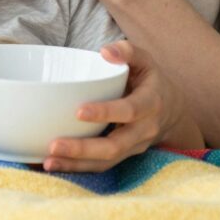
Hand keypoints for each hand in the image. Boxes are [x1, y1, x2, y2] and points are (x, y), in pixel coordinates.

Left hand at [42, 41, 200, 172]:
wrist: (172, 111)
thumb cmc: (150, 81)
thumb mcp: (146, 61)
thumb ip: (128, 51)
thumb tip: (105, 51)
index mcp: (150, 104)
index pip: (129, 111)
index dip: (106, 113)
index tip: (79, 112)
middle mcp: (144, 130)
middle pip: (115, 146)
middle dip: (83, 149)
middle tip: (54, 145)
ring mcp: (134, 147)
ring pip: (106, 162)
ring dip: (76, 164)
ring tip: (47, 161)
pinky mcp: (123, 156)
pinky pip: (101, 166)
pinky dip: (76, 168)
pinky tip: (53, 164)